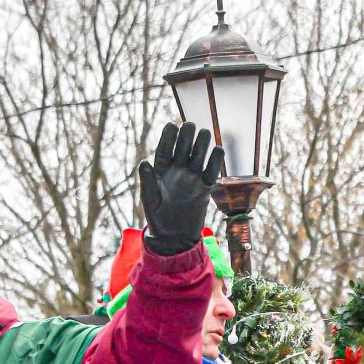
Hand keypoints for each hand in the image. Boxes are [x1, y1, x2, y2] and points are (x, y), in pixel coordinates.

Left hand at [137, 121, 225, 257]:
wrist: (174, 237)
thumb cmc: (157, 218)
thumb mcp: (149, 200)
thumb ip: (147, 182)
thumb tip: (144, 162)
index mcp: (161, 171)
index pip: (165, 149)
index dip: (168, 137)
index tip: (172, 125)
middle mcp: (177, 171)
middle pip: (183, 148)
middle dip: (187, 136)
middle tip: (190, 126)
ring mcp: (192, 178)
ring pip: (198, 156)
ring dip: (202, 144)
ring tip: (205, 134)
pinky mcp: (204, 189)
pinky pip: (211, 173)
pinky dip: (215, 162)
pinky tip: (218, 150)